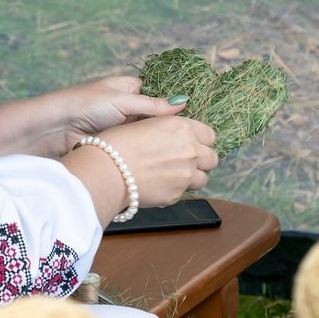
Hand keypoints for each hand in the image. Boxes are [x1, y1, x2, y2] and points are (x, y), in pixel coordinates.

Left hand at [56, 75, 188, 143]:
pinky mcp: (118, 145)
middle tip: (195, 138)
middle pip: (158, 117)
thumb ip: (152, 104)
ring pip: (150, 134)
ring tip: (187, 150)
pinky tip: (166, 158)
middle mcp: (129, 107)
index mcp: (130, 88)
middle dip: (173, 126)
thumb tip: (183, 102)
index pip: (161, 95)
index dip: (177, 105)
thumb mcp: (121, 100)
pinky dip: (151, 152)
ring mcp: (124, 127)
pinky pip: (140, 147)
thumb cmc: (84, 105)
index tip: (197, 117)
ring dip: (162, 141)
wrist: (54, 129)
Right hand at [64, 115, 218, 223]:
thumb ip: (169, 126)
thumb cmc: (117, 142)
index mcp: (183, 127)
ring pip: (203, 179)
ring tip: (173, 175)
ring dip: (192, 177)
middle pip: (212, 158)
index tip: (191, 143)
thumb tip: (177, 129)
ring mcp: (186, 174)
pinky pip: (184, 193)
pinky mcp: (177, 194)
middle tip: (184, 161)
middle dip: (201, 160)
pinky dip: (175, 190)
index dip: (200, 140)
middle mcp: (190, 150)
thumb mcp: (145, 123)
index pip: (209, 135)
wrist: (106, 170)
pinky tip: (158, 184)